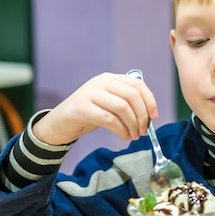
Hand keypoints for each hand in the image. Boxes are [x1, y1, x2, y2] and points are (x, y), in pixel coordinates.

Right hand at [32, 72, 157, 144]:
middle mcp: (101, 82)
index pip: (137, 85)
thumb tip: (150, 116)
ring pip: (122, 107)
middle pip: (132, 95)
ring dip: (132, 124)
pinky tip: (124, 136)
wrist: (60, 123)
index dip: (150, 100)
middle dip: (142, 115)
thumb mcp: (110, 105)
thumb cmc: (89, 115)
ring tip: (134, 136)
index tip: (154, 117)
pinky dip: (121, 130)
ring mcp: (90, 93)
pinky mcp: (82, 108)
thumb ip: (127, 105)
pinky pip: (109, 119)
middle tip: (144, 131)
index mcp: (110, 79)